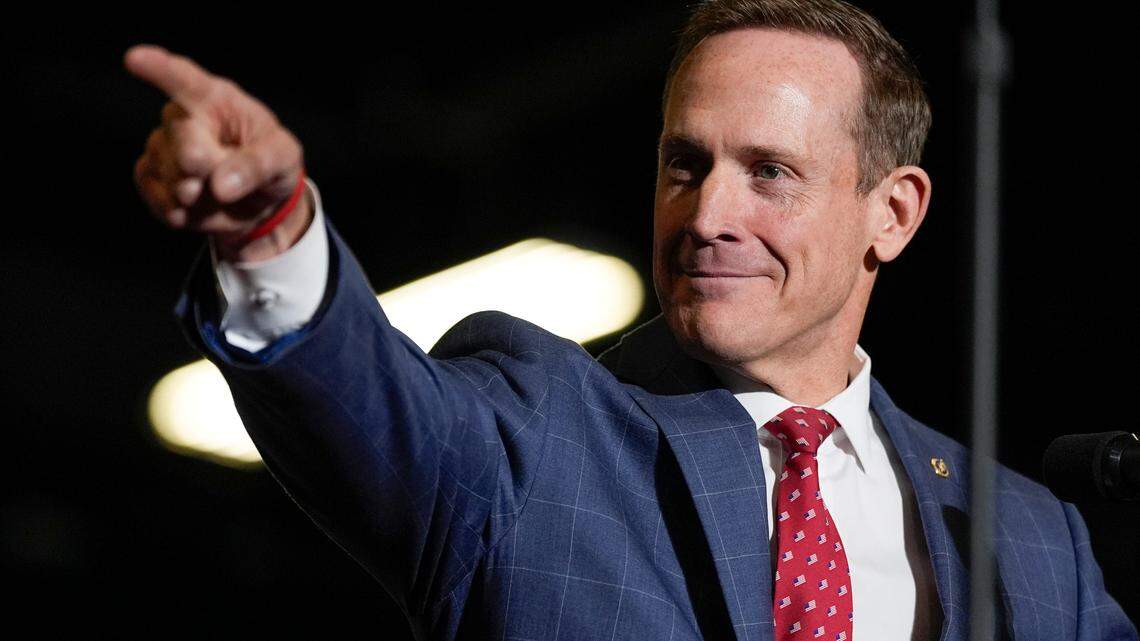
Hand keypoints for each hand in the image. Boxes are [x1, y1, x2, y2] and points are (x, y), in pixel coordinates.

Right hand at [125, 44, 310, 261]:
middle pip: (186, 147)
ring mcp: (162, 147)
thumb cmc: (273, 164)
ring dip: (202, 195)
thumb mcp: (284, 158)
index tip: (135, 58)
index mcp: (215, 98)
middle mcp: (181, 117)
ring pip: (174, 178)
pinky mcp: (150, 177)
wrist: (260, 201)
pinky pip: (160, 199)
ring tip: (220, 190)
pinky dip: (184, 212)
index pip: (183, 78)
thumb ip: (258, 165)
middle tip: (229, 178)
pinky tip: (198, 206)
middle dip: (212, 172)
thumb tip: (220, 185)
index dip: (158, 68)